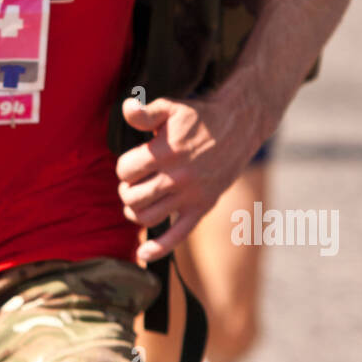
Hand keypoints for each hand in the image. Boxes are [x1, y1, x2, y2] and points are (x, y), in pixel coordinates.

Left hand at [116, 89, 260, 265]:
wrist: (238, 126)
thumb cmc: (199, 117)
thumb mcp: (171, 108)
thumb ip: (145, 112)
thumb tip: (127, 109)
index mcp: (166, 152)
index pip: (126, 171)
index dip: (123, 166)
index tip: (132, 162)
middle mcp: (178, 177)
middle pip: (132, 197)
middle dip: (126, 190)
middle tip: (132, 182)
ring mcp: (191, 196)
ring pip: (147, 218)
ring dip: (134, 211)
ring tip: (138, 199)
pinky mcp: (202, 207)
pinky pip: (177, 235)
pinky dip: (157, 249)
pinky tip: (142, 254)